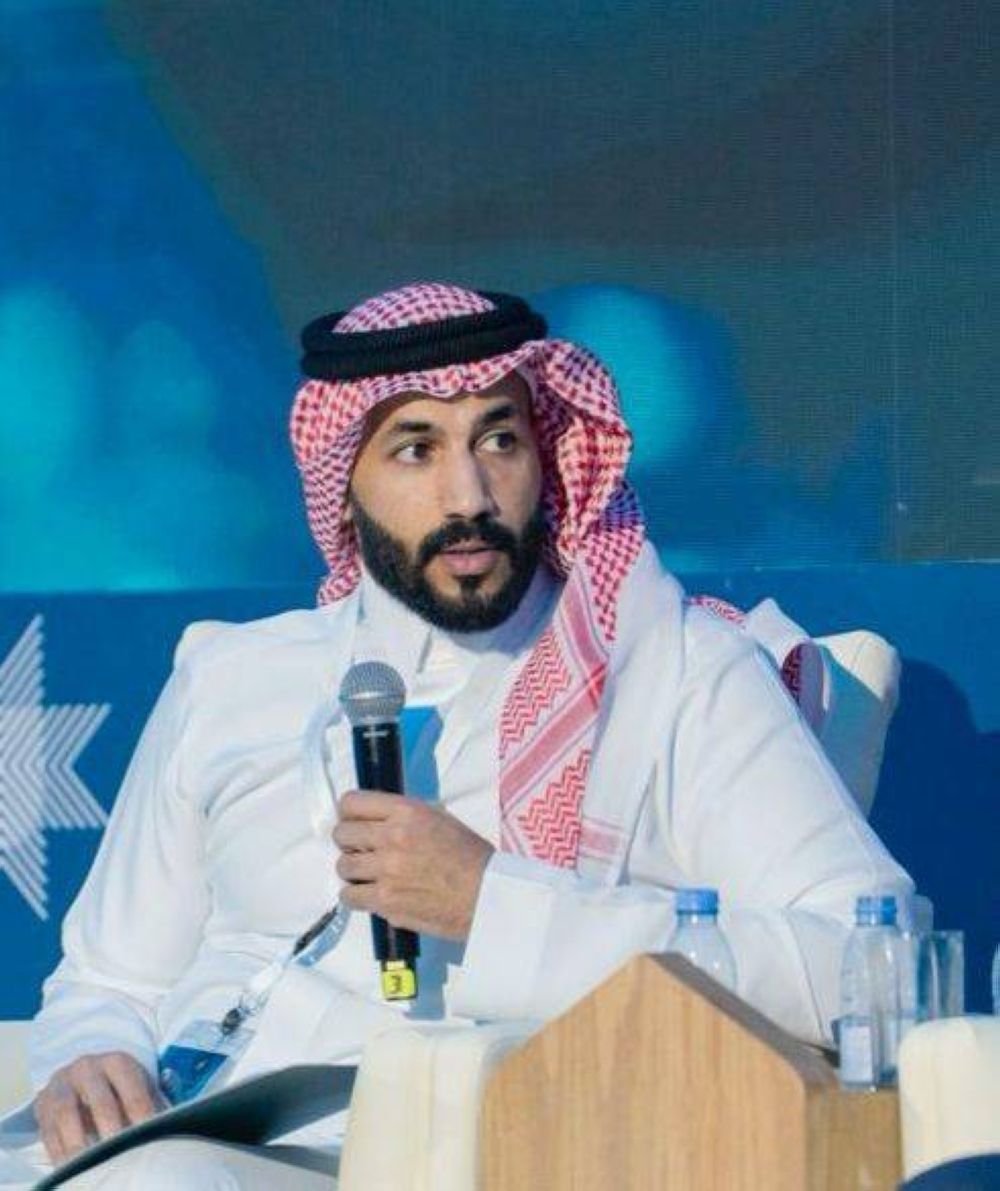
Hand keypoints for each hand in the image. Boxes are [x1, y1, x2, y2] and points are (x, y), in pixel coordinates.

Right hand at [34, 1051, 160, 1163]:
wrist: (81, 1076)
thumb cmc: (118, 1087)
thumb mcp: (138, 1085)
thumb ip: (155, 1101)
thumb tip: (173, 1119)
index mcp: (118, 1062)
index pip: (133, 1089)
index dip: (142, 1116)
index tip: (149, 1137)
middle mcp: (88, 1068)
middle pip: (100, 1100)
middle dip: (110, 1128)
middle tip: (120, 1153)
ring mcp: (62, 1084)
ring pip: (67, 1113)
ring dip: (78, 1142)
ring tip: (90, 1165)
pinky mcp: (43, 1104)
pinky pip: (49, 1131)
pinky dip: (59, 1152)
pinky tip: (70, 1168)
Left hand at [332, 791, 493, 940]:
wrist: (485, 894)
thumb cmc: (469, 857)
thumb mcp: (439, 818)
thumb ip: (404, 816)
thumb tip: (375, 819)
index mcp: (406, 812)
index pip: (351, 802)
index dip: (348, 813)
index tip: (353, 821)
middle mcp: (392, 837)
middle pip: (341, 834)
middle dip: (349, 842)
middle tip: (361, 850)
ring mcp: (386, 871)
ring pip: (343, 866)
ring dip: (353, 870)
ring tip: (369, 875)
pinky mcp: (385, 901)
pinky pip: (349, 896)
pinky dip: (356, 896)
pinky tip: (371, 894)